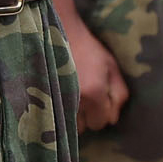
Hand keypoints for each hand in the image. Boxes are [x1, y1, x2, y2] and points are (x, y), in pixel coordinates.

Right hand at [63, 19, 130, 134]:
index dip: (102, 113)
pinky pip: (53, 118)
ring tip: (73, 96)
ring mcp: (57, 100)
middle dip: (87, 116)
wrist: (60, 34)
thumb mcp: (112, 67)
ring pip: (68, 125)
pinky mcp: (43, 97)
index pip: (101, 123)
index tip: (99, 100)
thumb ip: (119, 94)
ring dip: (73, 116)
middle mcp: (75, 100)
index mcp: (94, 92)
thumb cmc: (89, 49)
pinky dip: (59, 112)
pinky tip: (61, 98)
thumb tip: (113, 119)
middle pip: (84, 127)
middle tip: (85, 97)